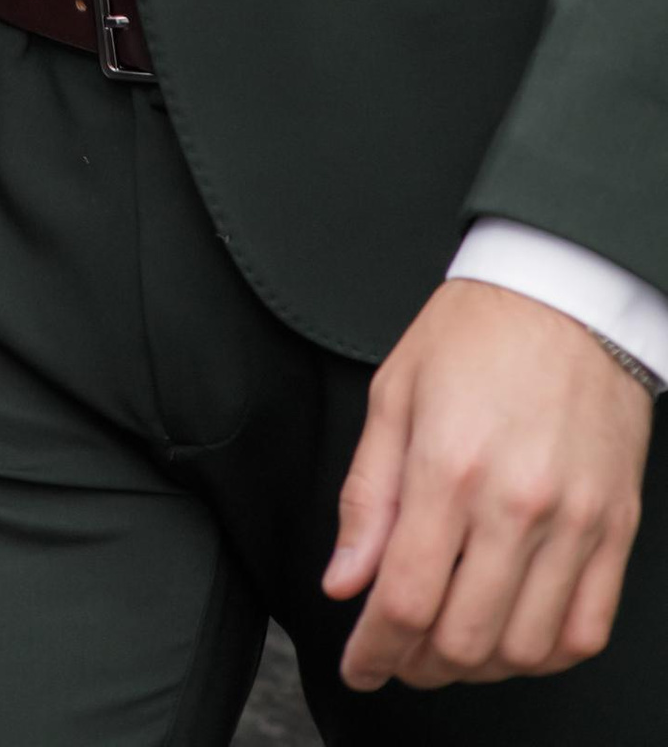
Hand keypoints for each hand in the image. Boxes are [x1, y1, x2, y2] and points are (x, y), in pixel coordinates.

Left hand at [326, 281, 653, 689]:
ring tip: (448, 646)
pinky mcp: (616, 530)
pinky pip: (584, 630)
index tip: (359, 664)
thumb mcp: (394, 394)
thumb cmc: (474, 333)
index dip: (374, 649)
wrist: (566, 295)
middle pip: (463, 638)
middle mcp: (516, 506)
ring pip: (524, 649)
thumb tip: (345, 582)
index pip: (405, 599)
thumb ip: (367, 496)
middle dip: (417, 665)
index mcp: (449, 468)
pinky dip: (544, 654)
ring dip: (478, 667)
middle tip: (397, 656)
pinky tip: (512, 635)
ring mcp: (575, 523)